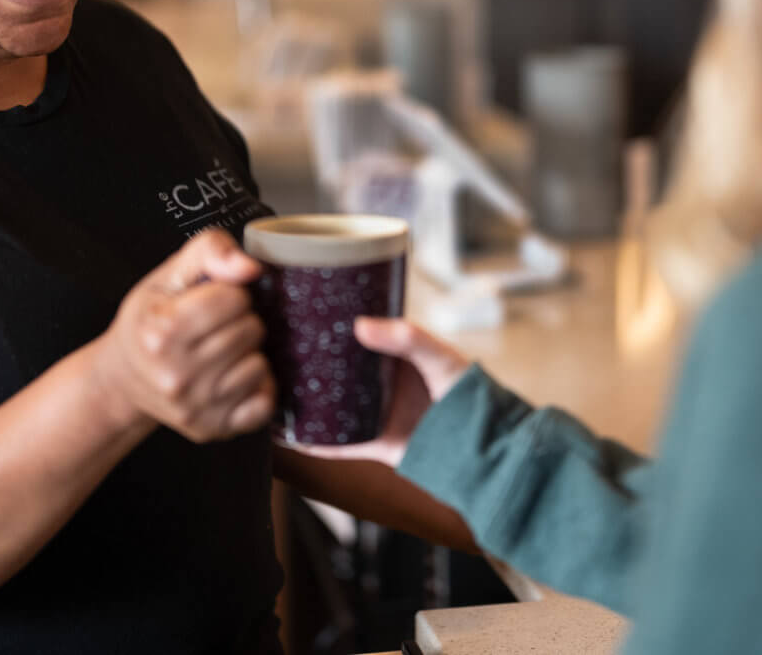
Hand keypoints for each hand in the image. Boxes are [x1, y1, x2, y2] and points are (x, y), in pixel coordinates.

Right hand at [91, 230, 273, 443]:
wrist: (123, 377)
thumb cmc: (150, 320)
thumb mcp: (168, 274)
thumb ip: (210, 251)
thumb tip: (251, 268)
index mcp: (162, 331)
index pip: (235, 298)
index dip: (229, 293)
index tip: (210, 301)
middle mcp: (175, 375)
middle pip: (251, 331)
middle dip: (240, 321)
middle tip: (214, 327)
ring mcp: (193, 407)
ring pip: (260, 366)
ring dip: (248, 354)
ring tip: (220, 351)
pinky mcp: (210, 429)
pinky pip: (263, 405)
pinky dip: (256, 388)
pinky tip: (232, 377)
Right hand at [288, 317, 470, 466]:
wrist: (486, 447)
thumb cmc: (470, 394)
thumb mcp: (440, 356)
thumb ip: (406, 338)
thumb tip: (360, 325)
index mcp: (396, 357)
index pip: (357, 338)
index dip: (332, 329)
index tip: (301, 316)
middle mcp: (382, 384)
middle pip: (338, 373)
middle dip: (311, 366)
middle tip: (276, 352)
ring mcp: (377, 414)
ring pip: (333, 407)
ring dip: (307, 403)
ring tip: (274, 391)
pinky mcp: (376, 444)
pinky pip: (340, 444)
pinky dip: (315, 442)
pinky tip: (291, 436)